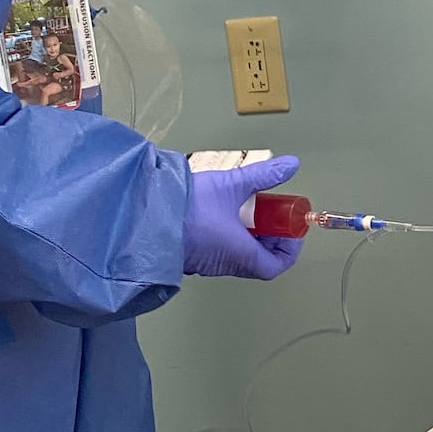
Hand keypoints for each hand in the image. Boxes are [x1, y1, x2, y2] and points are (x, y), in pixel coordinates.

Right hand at [182, 155, 305, 280]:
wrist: (142, 213)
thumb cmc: (186, 206)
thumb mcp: (232, 184)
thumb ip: (263, 175)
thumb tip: (289, 165)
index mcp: (239, 255)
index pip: (275, 266)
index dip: (289, 249)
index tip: (290, 229)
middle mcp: (223, 264)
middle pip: (258, 260)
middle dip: (269, 237)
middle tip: (271, 213)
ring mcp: (204, 263)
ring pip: (236, 255)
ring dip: (248, 234)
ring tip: (247, 208)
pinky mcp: (189, 255)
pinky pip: (217, 251)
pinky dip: (229, 235)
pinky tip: (224, 212)